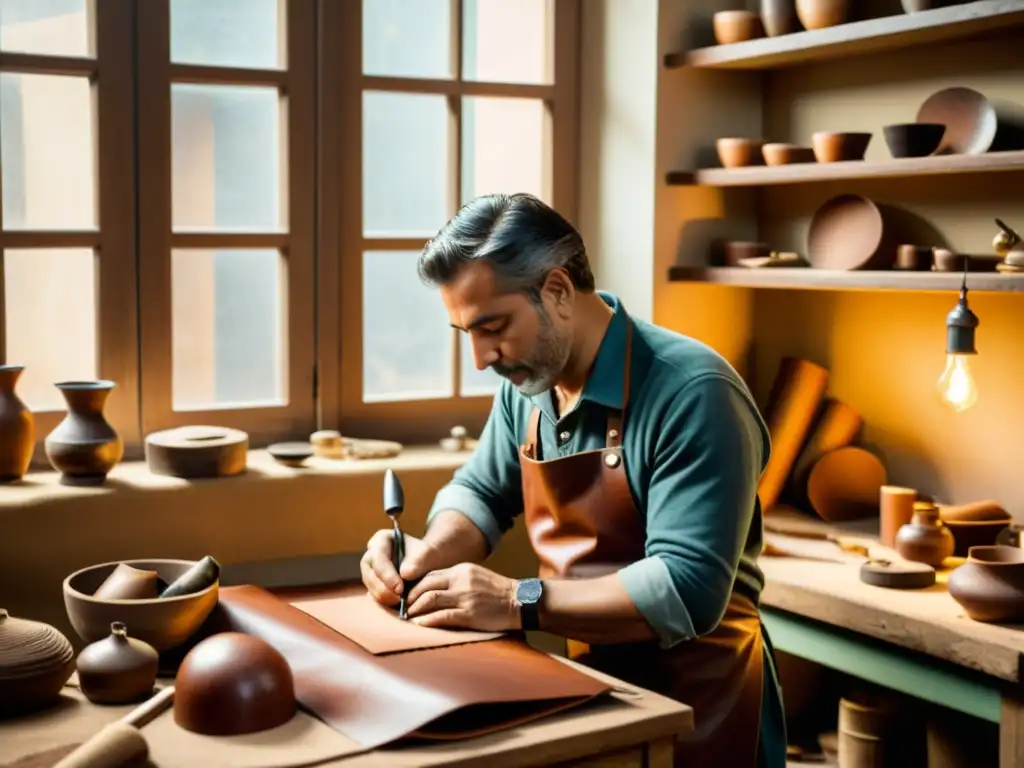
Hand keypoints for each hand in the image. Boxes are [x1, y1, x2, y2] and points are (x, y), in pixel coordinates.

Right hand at [360, 529, 437, 607]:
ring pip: (369, 585)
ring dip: (382, 596)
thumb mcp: (427, 553)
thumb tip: (405, 574)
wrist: (426, 564)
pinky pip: (373, 593)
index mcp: (381, 539)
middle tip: (397, 599)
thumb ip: (418, 561)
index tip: (400, 588)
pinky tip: (394, 606)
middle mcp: (372, 554)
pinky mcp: (372, 583)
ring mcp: (370, 569)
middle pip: (370, 572)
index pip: (379, 557)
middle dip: (382, 588)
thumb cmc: (425, 555)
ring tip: (398, 603)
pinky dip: (382, 601)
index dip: (387, 574)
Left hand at [405, 563, 519, 631]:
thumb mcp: (475, 576)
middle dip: (411, 597)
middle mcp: (461, 580)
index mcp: (461, 570)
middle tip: (403, 607)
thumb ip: (456, 580)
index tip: (407, 595)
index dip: (415, 586)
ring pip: (430, 599)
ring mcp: (465, 597)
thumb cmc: (498, 591)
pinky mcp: (469, 614)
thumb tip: (435, 588)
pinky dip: (427, 621)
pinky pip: (442, 616)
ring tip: (408, 617)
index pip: (430, 575)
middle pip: (426, 585)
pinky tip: (419, 625)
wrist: (520, 601)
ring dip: (415, 609)